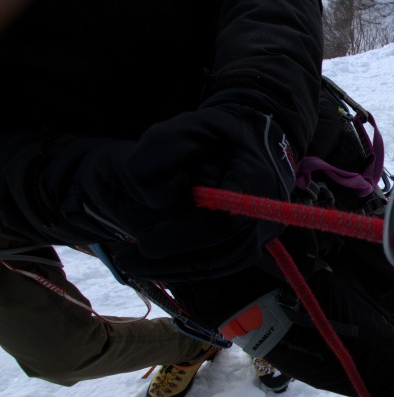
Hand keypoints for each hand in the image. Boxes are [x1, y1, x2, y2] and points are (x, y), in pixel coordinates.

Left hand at [84, 104, 295, 278]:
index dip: (178, 239)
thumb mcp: (188, 126)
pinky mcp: (255, 243)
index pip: (217, 225)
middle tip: (125, 261)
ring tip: (135, 265)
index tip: (143, 243)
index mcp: (254, 182)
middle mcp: (266, 214)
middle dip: (168, 262)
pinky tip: (161, 263)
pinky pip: (222, 267)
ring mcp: (264, 233)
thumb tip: (159, 197)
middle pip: (217, 255)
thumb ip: (162, 150)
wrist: (256, 139)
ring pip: (218, 266)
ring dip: (175, 270)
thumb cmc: (220, 133)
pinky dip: (189, 269)